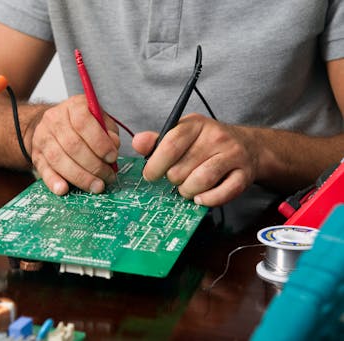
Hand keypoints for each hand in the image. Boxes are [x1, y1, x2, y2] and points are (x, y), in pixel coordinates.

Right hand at [28, 94, 119, 194]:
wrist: (54, 126)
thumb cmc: (83, 125)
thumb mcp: (100, 120)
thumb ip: (109, 132)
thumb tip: (114, 146)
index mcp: (73, 107)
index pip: (83, 123)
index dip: (100, 143)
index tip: (112, 157)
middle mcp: (54, 119)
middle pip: (73, 145)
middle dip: (94, 165)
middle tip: (108, 177)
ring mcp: (42, 138)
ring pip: (59, 159)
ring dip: (80, 177)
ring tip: (97, 186)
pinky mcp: (36, 155)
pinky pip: (44, 170)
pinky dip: (54, 181)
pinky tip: (64, 189)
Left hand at [132, 113, 259, 205]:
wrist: (249, 146)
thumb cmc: (207, 143)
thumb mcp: (182, 134)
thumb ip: (158, 141)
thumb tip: (137, 142)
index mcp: (196, 124)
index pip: (170, 144)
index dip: (155, 164)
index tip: (150, 175)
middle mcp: (216, 137)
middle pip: (182, 168)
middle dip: (173, 180)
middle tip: (175, 179)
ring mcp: (232, 155)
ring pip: (201, 180)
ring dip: (187, 191)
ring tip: (186, 188)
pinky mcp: (244, 174)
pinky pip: (223, 193)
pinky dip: (208, 200)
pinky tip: (200, 198)